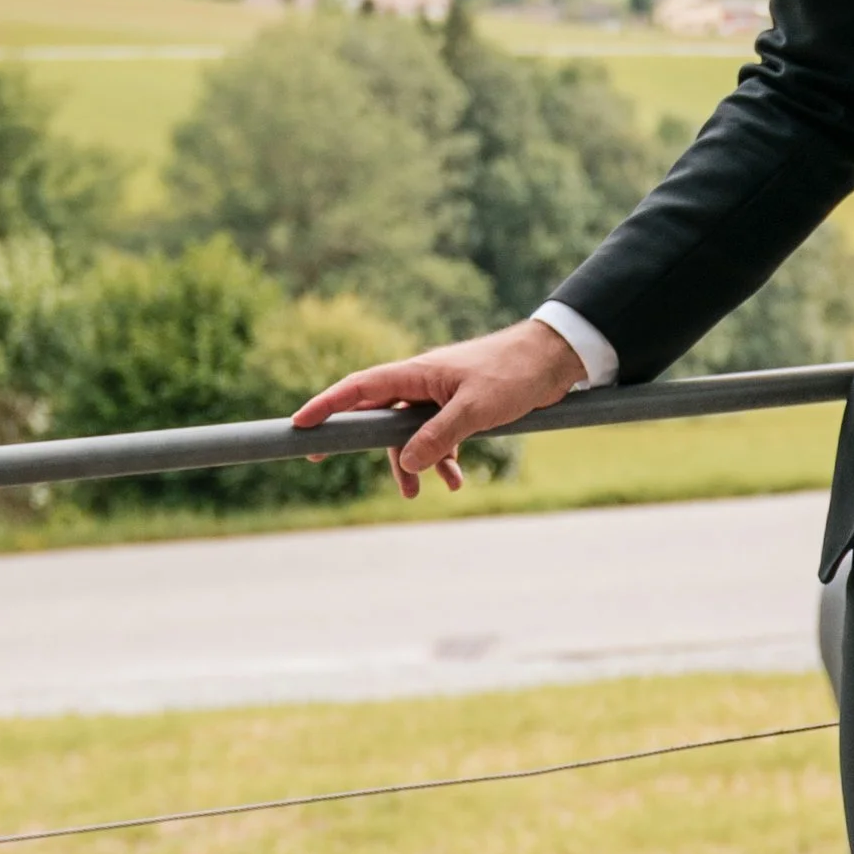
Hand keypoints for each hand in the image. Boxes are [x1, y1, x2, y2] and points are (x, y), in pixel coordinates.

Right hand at [291, 317, 586, 498]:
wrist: (554, 360)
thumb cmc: (514, 373)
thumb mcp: (475, 409)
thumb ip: (439, 436)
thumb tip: (407, 463)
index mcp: (416, 373)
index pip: (359, 389)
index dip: (326, 405)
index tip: (298, 423)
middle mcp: (422, 383)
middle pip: (379, 417)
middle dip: (363, 445)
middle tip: (318, 460)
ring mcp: (440, 396)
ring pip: (411, 434)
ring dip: (414, 462)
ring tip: (420, 493)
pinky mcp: (460, 408)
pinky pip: (440, 437)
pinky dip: (444, 458)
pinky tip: (457, 480)